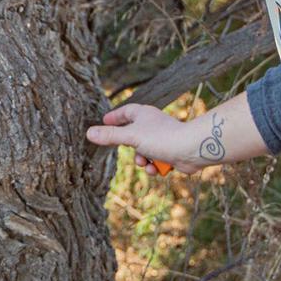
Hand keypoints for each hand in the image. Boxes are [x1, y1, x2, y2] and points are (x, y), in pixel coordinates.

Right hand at [85, 103, 214, 172]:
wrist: (191, 149)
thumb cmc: (162, 138)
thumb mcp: (130, 137)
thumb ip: (109, 136)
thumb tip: (89, 133)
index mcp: (143, 114)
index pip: (125, 112)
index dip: (114, 117)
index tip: (104, 121)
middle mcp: (153, 124)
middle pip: (133, 135)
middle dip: (129, 147)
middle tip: (126, 150)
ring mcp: (162, 138)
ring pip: (144, 151)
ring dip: (142, 160)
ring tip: (146, 163)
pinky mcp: (170, 152)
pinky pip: (155, 160)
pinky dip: (154, 166)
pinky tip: (157, 168)